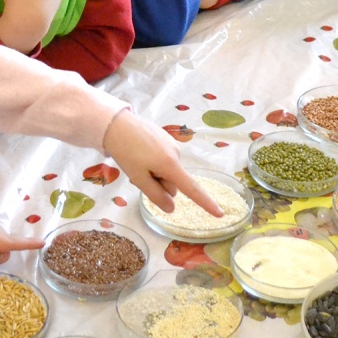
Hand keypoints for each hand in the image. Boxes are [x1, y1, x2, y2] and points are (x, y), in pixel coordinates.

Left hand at [102, 109, 222, 215]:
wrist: (116, 123)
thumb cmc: (126, 152)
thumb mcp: (138, 178)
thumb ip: (156, 195)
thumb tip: (172, 208)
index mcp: (171, 165)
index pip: (192, 189)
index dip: (206, 203)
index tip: (220, 214)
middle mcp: (177, 154)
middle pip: (173, 182)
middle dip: (159, 184)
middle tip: (138, 176)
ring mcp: (172, 144)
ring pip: (168, 171)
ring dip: (155, 173)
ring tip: (136, 163)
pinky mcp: (166, 138)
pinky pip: (164, 159)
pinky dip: (154, 162)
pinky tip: (139, 153)